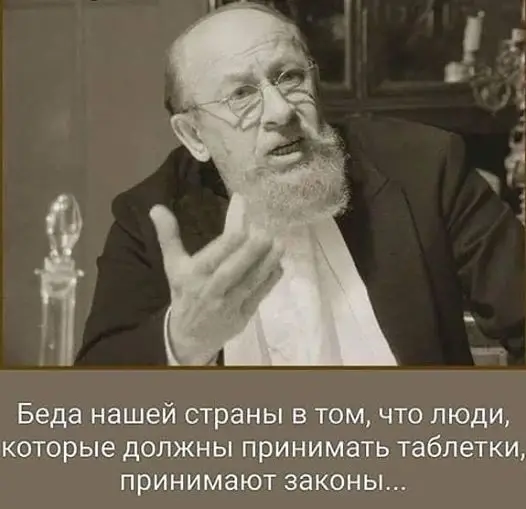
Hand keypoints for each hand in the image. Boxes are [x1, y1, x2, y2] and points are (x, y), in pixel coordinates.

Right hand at [149, 194, 283, 364]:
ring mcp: (229, 305)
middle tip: (265, 228)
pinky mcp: (243, 315)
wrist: (188, 337)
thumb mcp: (172, 266)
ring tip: (279, 242)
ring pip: (251, 281)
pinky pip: (260, 295)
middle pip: (234, 268)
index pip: (217, 247)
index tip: (241, 200)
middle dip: (252, 248)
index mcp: (193, 274)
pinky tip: (278, 263)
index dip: (233, 222)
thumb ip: (168, 236)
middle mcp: (211, 289)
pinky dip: (270, 279)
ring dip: (267, 261)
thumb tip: (156, 207)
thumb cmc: (183, 294)